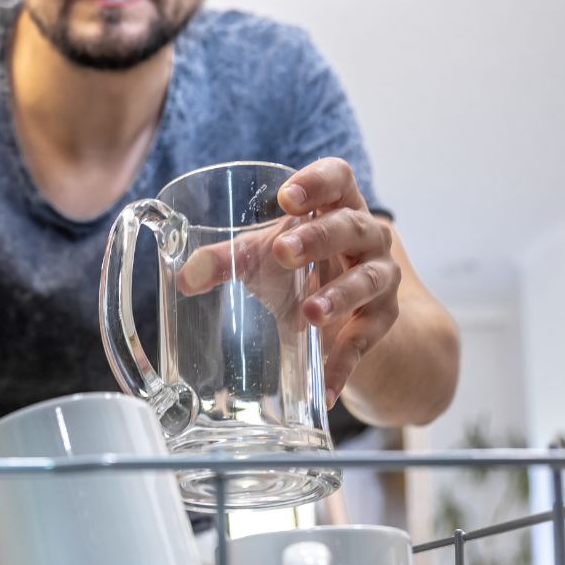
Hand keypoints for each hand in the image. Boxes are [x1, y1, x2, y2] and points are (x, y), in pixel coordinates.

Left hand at [173, 158, 400, 407]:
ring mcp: (380, 278)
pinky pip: (364, 341)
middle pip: (351, 226)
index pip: (338, 178)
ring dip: (339, 296)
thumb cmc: (301, 269)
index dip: (317, 181)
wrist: (347, 316)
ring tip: (309, 313)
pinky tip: (324, 386)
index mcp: (337, 207)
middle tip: (282, 253)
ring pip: (368, 280)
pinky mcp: (380, 321)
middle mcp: (366, 237)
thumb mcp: (262, 259)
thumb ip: (226, 261)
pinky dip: (342, 363)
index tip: (287, 198)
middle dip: (318, 239)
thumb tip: (184, 277)